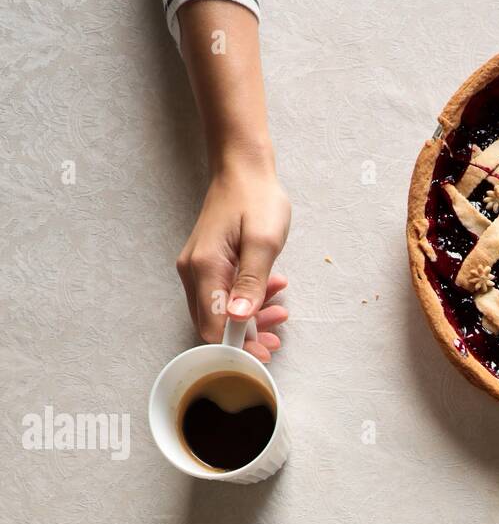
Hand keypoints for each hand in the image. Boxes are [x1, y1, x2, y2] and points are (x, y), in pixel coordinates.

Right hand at [176, 157, 290, 361]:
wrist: (243, 170)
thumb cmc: (256, 200)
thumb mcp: (263, 242)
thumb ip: (251, 283)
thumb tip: (238, 319)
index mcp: (204, 268)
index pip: (213, 327)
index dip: (238, 347)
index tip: (265, 353)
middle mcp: (193, 272)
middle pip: (213, 324)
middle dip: (246, 338)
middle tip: (276, 338)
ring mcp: (197, 269)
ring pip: (218, 312)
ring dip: (250, 320)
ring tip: (281, 313)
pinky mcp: (206, 265)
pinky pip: (222, 296)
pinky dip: (246, 302)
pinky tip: (271, 293)